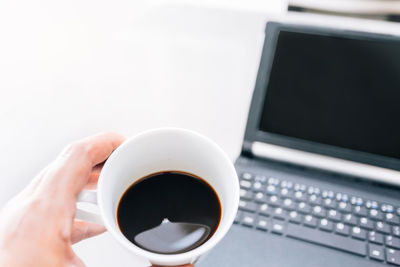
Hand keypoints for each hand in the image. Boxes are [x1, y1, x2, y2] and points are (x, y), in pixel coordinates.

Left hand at [0, 132, 124, 266]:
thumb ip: (125, 262)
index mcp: (45, 211)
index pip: (77, 156)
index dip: (105, 143)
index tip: (124, 142)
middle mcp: (29, 208)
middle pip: (68, 164)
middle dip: (101, 159)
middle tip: (124, 161)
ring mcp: (22, 219)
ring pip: (59, 183)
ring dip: (88, 180)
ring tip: (111, 185)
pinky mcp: (21, 233)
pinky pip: (53, 205)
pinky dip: (77, 204)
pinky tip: (92, 222)